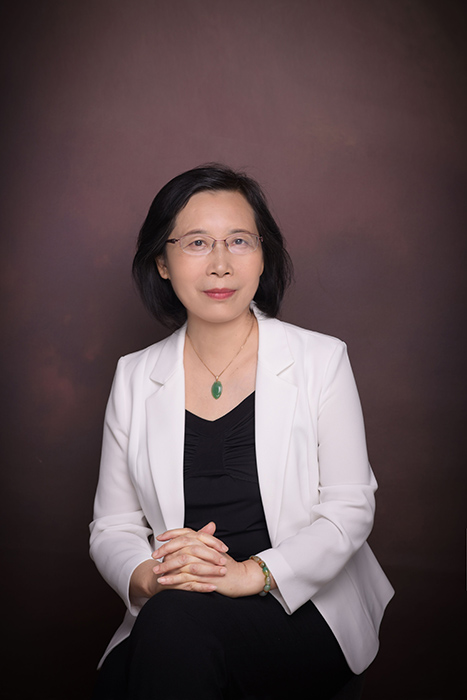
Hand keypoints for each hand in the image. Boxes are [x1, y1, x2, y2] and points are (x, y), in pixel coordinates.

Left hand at [154, 523, 274, 597]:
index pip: (186, 533)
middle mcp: (205, 549)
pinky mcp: (205, 577)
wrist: (242, 577)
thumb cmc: (227, 565)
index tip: (160, 537)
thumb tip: (187, 539)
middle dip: (165, 551)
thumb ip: (202, 542)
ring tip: (156, 572)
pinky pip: (186, 578)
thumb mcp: (214, 551)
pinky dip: (173, 580)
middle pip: (181, 545)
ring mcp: (205, 563)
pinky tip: (164, 582)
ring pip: (181, 562)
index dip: (172, 534)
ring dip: (166, 567)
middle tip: (154, 556)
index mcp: (206, 541)